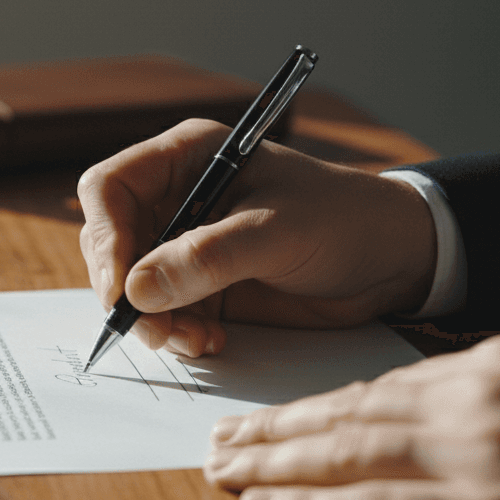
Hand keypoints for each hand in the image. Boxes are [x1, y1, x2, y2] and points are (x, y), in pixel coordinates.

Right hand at [78, 119, 436, 356]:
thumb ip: (207, 258)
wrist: (393, 260)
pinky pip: (163, 313)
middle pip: (111, 243)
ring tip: (195, 339)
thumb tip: (136, 291)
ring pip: (132, 286)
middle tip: (155, 328)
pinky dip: (177, 333)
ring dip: (153, 320)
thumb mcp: (278, 232)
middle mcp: (176, 199)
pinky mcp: (200, 286)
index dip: (106, 239)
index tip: (121, 290)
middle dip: (126, 291)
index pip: (111, 190)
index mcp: (188, 159)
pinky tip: (212, 340)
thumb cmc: (344, 220)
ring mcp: (185, 245)